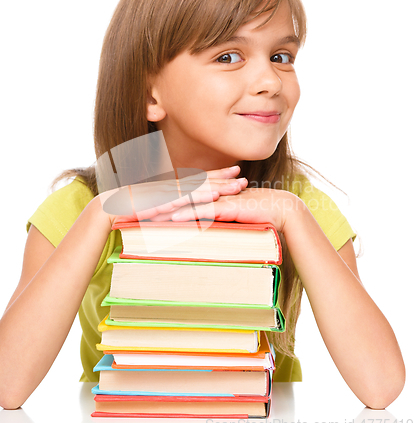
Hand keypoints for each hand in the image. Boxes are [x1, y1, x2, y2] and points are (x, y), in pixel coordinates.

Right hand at [99, 165, 247, 224]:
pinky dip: (202, 197)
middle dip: (226, 179)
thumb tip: (185, 212)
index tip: (236, 170)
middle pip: (205, 181)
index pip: (201, 178)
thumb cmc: (135, 208)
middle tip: (244, 177)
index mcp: (175, 186)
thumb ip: (172, 206)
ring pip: (201, 188)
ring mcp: (171, 192)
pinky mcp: (165, 201)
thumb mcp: (158, 206)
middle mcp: (175, 186)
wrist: (114, 206)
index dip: (219, 175)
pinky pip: (187, 198)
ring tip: (239, 186)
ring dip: (221, 187)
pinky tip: (215, 196)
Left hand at [154, 186, 299, 231]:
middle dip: (156, 204)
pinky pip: (204, 211)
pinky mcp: (228, 207)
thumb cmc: (258, 215)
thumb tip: (202, 228)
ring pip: (187, 204)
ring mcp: (219, 199)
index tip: (143, 210)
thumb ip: (216, 220)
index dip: (162, 204)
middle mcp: (211, 195)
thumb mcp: (231, 218)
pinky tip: (173, 220)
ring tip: (146, 215)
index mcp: (210, 196)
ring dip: (166, 209)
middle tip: (136, 210)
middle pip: (179, 199)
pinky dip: (188, 215)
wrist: (282, 210)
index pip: (181, 200)